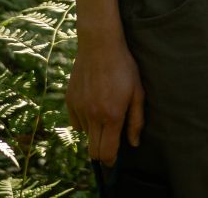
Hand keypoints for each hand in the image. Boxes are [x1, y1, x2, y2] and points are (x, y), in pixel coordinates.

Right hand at [66, 39, 144, 166]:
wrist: (99, 46)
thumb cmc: (124, 68)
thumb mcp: (138, 93)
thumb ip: (136, 121)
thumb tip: (134, 144)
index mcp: (112, 116)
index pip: (106, 152)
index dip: (110, 160)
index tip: (114, 160)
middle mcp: (93, 116)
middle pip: (93, 150)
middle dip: (102, 151)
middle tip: (110, 143)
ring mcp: (78, 109)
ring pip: (85, 135)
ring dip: (95, 133)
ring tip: (105, 114)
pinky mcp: (69, 101)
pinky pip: (76, 122)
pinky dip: (84, 121)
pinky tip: (94, 107)